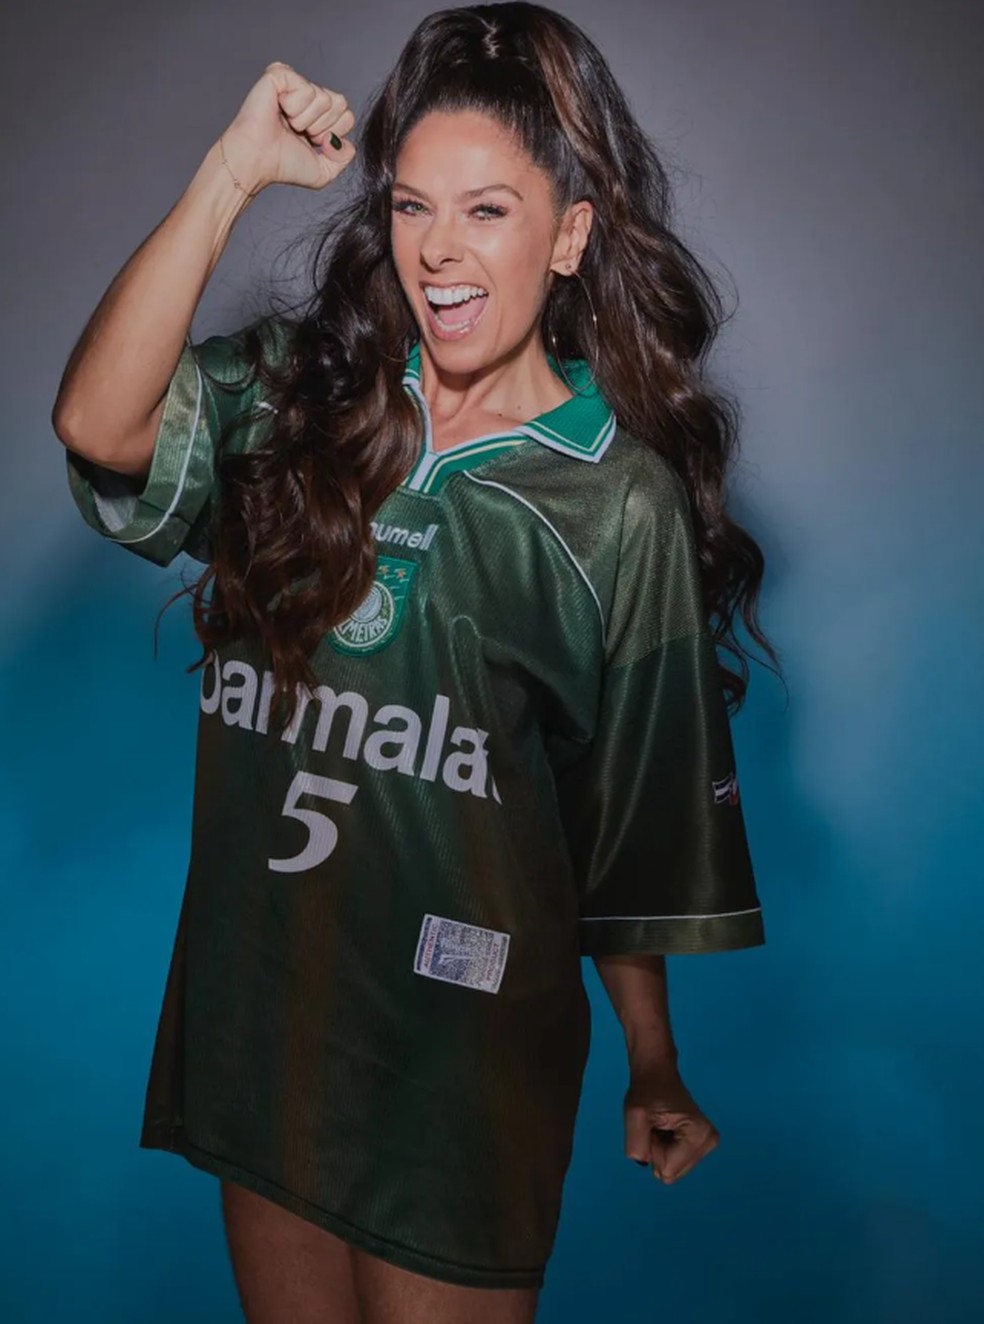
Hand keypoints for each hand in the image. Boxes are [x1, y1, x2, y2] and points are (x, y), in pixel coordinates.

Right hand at [219, 61, 356, 193]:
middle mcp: (307, 96)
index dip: (332, 134)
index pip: (347, 115)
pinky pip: (307, 89)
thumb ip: (345, 158)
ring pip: (325, 98)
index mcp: (317, 114)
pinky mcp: (280, 74)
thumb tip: (344, 141)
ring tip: (286, 123)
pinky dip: (295, 107)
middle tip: (298, 132)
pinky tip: (278, 110)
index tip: (310, 141)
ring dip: (306, 120)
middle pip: (340, 103)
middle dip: (322, 126)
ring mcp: (294, 83)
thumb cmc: (283, 165)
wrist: (257, 161)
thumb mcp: (324, 172)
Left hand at [623, 1059, 719, 1183]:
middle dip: (657, 1152)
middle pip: (672, 1173)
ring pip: (673, 1170)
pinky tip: (666, 1130)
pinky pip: (676, 1164)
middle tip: (656, 1127)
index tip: (653, 1126)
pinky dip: (665, 1150)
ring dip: (661, 1151)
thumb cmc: (646, 1092)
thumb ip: (636, 1144)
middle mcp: (709, 1142)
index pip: (666, 1169)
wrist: (656, 1075)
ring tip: (660, 1127)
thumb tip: (644, 1163)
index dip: (653, 1149)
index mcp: (699, 1135)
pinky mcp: (702, 1144)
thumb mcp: (634, 1115)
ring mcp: (707, 1144)